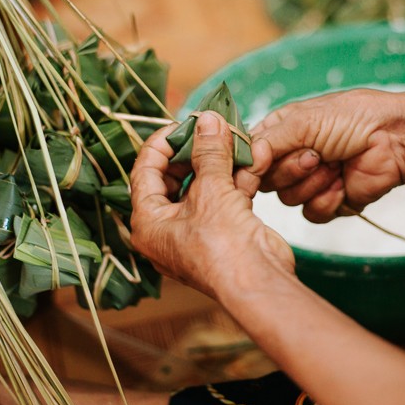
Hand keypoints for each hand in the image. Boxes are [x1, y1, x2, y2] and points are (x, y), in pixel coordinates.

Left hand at [130, 111, 294, 299]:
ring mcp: (199, 228)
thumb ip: (209, 152)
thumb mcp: (211, 190)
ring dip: (224, 159)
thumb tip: (207, 121)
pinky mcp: (226, 228)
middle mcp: (169, 227)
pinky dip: (241, 175)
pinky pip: (228, 195)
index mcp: (148, 222)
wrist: (259, 282)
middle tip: (210, 127)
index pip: (145, 172)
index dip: (162, 144)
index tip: (183, 124)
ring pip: (207, 183)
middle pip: (176, 176)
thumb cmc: (222, 248)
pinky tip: (256, 153)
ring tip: (236, 134)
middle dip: (196, 149)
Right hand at [250, 89, 404, 221]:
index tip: (254, 167)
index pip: (250, 154)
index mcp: (282, 131)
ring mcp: (311, 181)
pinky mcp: (329, 201)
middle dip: (291, 170)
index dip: (250, 164)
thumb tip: (244, 162)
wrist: (394, 140)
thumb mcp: (303, 121)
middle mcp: (292, 156)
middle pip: (267, 180)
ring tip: (336, 164)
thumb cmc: (352, 118)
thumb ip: (267, 142)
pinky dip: (328, 199)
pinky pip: (311, 213)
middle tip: (316, 155)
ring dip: (313, 182)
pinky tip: (343, 183)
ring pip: (288, 199)